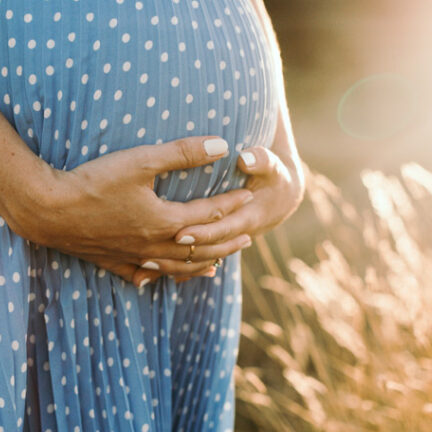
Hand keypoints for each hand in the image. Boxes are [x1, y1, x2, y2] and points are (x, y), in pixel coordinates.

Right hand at [9, 136, 256, 285]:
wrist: (48, 210)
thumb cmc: (94, 182)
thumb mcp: (141, 160)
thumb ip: (182, 153)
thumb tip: (221, 144)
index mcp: (164, 221)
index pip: (209, 214)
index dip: (231, 204)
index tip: (249, 196)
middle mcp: (153, 245)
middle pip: (200, 248)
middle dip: (226, 241)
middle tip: (248, 235)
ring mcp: (132, 256)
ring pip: (176, 267)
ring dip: (201, 265)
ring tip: (218, 265)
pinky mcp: (110, 260)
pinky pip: (142, 274)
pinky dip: (159, 276)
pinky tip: (161, 277)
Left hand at [158, 145, 305, 264]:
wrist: (287, 194)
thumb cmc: (277, 176)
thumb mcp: (273, 166)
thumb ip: (261, 160)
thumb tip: (247, 157)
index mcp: (249, 218)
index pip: (222, 228)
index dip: (201, 231)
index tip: (179, 232)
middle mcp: (233, 237)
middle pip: (206, 250)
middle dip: (178, 255)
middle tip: (148, 256)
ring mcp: (224, 245)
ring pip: (197, 262)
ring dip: (173, 266)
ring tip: (144, 267)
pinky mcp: (215, 247)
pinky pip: (192, 265)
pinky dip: (173, 269)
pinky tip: (150, 274)